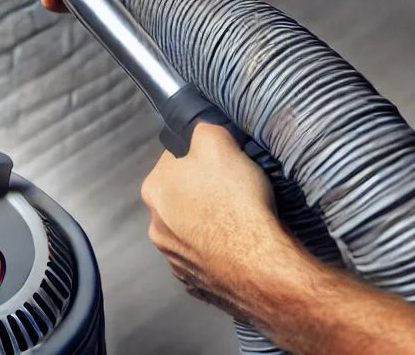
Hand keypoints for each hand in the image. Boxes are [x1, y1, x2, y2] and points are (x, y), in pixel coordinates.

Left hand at [141, 123, 292, 317]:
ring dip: (210, 223)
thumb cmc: (235, 201)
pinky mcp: (197, 284)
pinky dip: (220, 252)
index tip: (222, 164)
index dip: (201, 157)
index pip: (174, 159)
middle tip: (234, 190)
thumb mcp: (218, 141)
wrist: (260, 267)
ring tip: (240, 220)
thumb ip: (202, 129)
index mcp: (154, 189)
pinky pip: (207, 259)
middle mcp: (156, 226)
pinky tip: (239, 247)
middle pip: (182, 195)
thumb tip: (199, 130)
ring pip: (193, 229)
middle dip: (204, 190)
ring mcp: (175, 260)